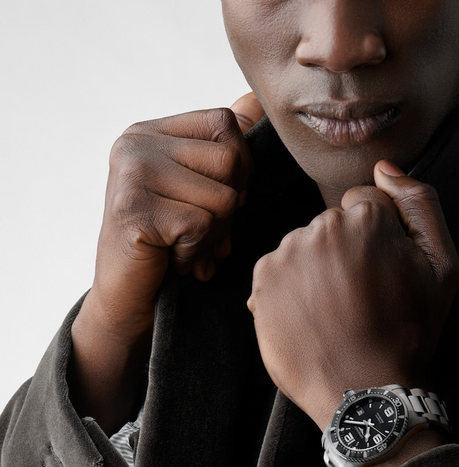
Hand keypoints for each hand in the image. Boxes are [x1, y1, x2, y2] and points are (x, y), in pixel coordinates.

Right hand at [85, 92, 263, 344]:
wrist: (128, 298)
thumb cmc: (168, 244)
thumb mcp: (196, 190)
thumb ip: (220, 146)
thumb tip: (256, 101)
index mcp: (150, 132)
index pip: (225, 123)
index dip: (240, 167)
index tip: (216, 199)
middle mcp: (135, 144)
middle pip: (230, 160)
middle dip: (230, 206)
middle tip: (199, 230)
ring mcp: (131, 176)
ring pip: (223, 198)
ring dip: (214, 235)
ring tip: (183, 244)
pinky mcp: (134, 211)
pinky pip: (202, 227)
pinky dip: (196, 253)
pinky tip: (173, 258)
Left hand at [248, 160, 458, 431]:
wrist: (366, 392)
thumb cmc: (409, 333)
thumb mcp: (443, 267)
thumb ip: (421, 204)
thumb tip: (385, 168)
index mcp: (365, 217)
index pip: (365, 205)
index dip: (379, 242)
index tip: (381, 277)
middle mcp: (320, 227)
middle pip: (332, 226)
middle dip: (344, 254)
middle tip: (359, 301)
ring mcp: (287, 254)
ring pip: (303, 248)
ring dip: (315, 272)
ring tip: (334, 314)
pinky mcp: (262, 282)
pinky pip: (277, 271)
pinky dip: (290, 290)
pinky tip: (311, 319)